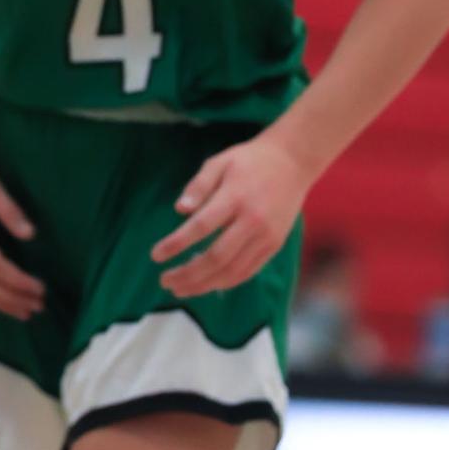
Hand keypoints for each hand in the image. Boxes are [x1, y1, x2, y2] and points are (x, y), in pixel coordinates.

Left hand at [151, 134, 310, 297]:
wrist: (292, 163)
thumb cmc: (249, 161)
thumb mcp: (219, 162)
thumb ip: (199, 185)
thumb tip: (179, 210)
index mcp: (235, 197)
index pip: (201, 227)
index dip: (176, 244)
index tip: (155, 255)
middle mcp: (252, 221)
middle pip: (217, 257)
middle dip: (188, 274)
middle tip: (164, 281)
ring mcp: (266, 237)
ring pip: (232, 270)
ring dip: (204, 284)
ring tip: (180, 289)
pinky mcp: (274, 246)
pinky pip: (248, 271)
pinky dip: (226, 282)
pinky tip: (206, 285)